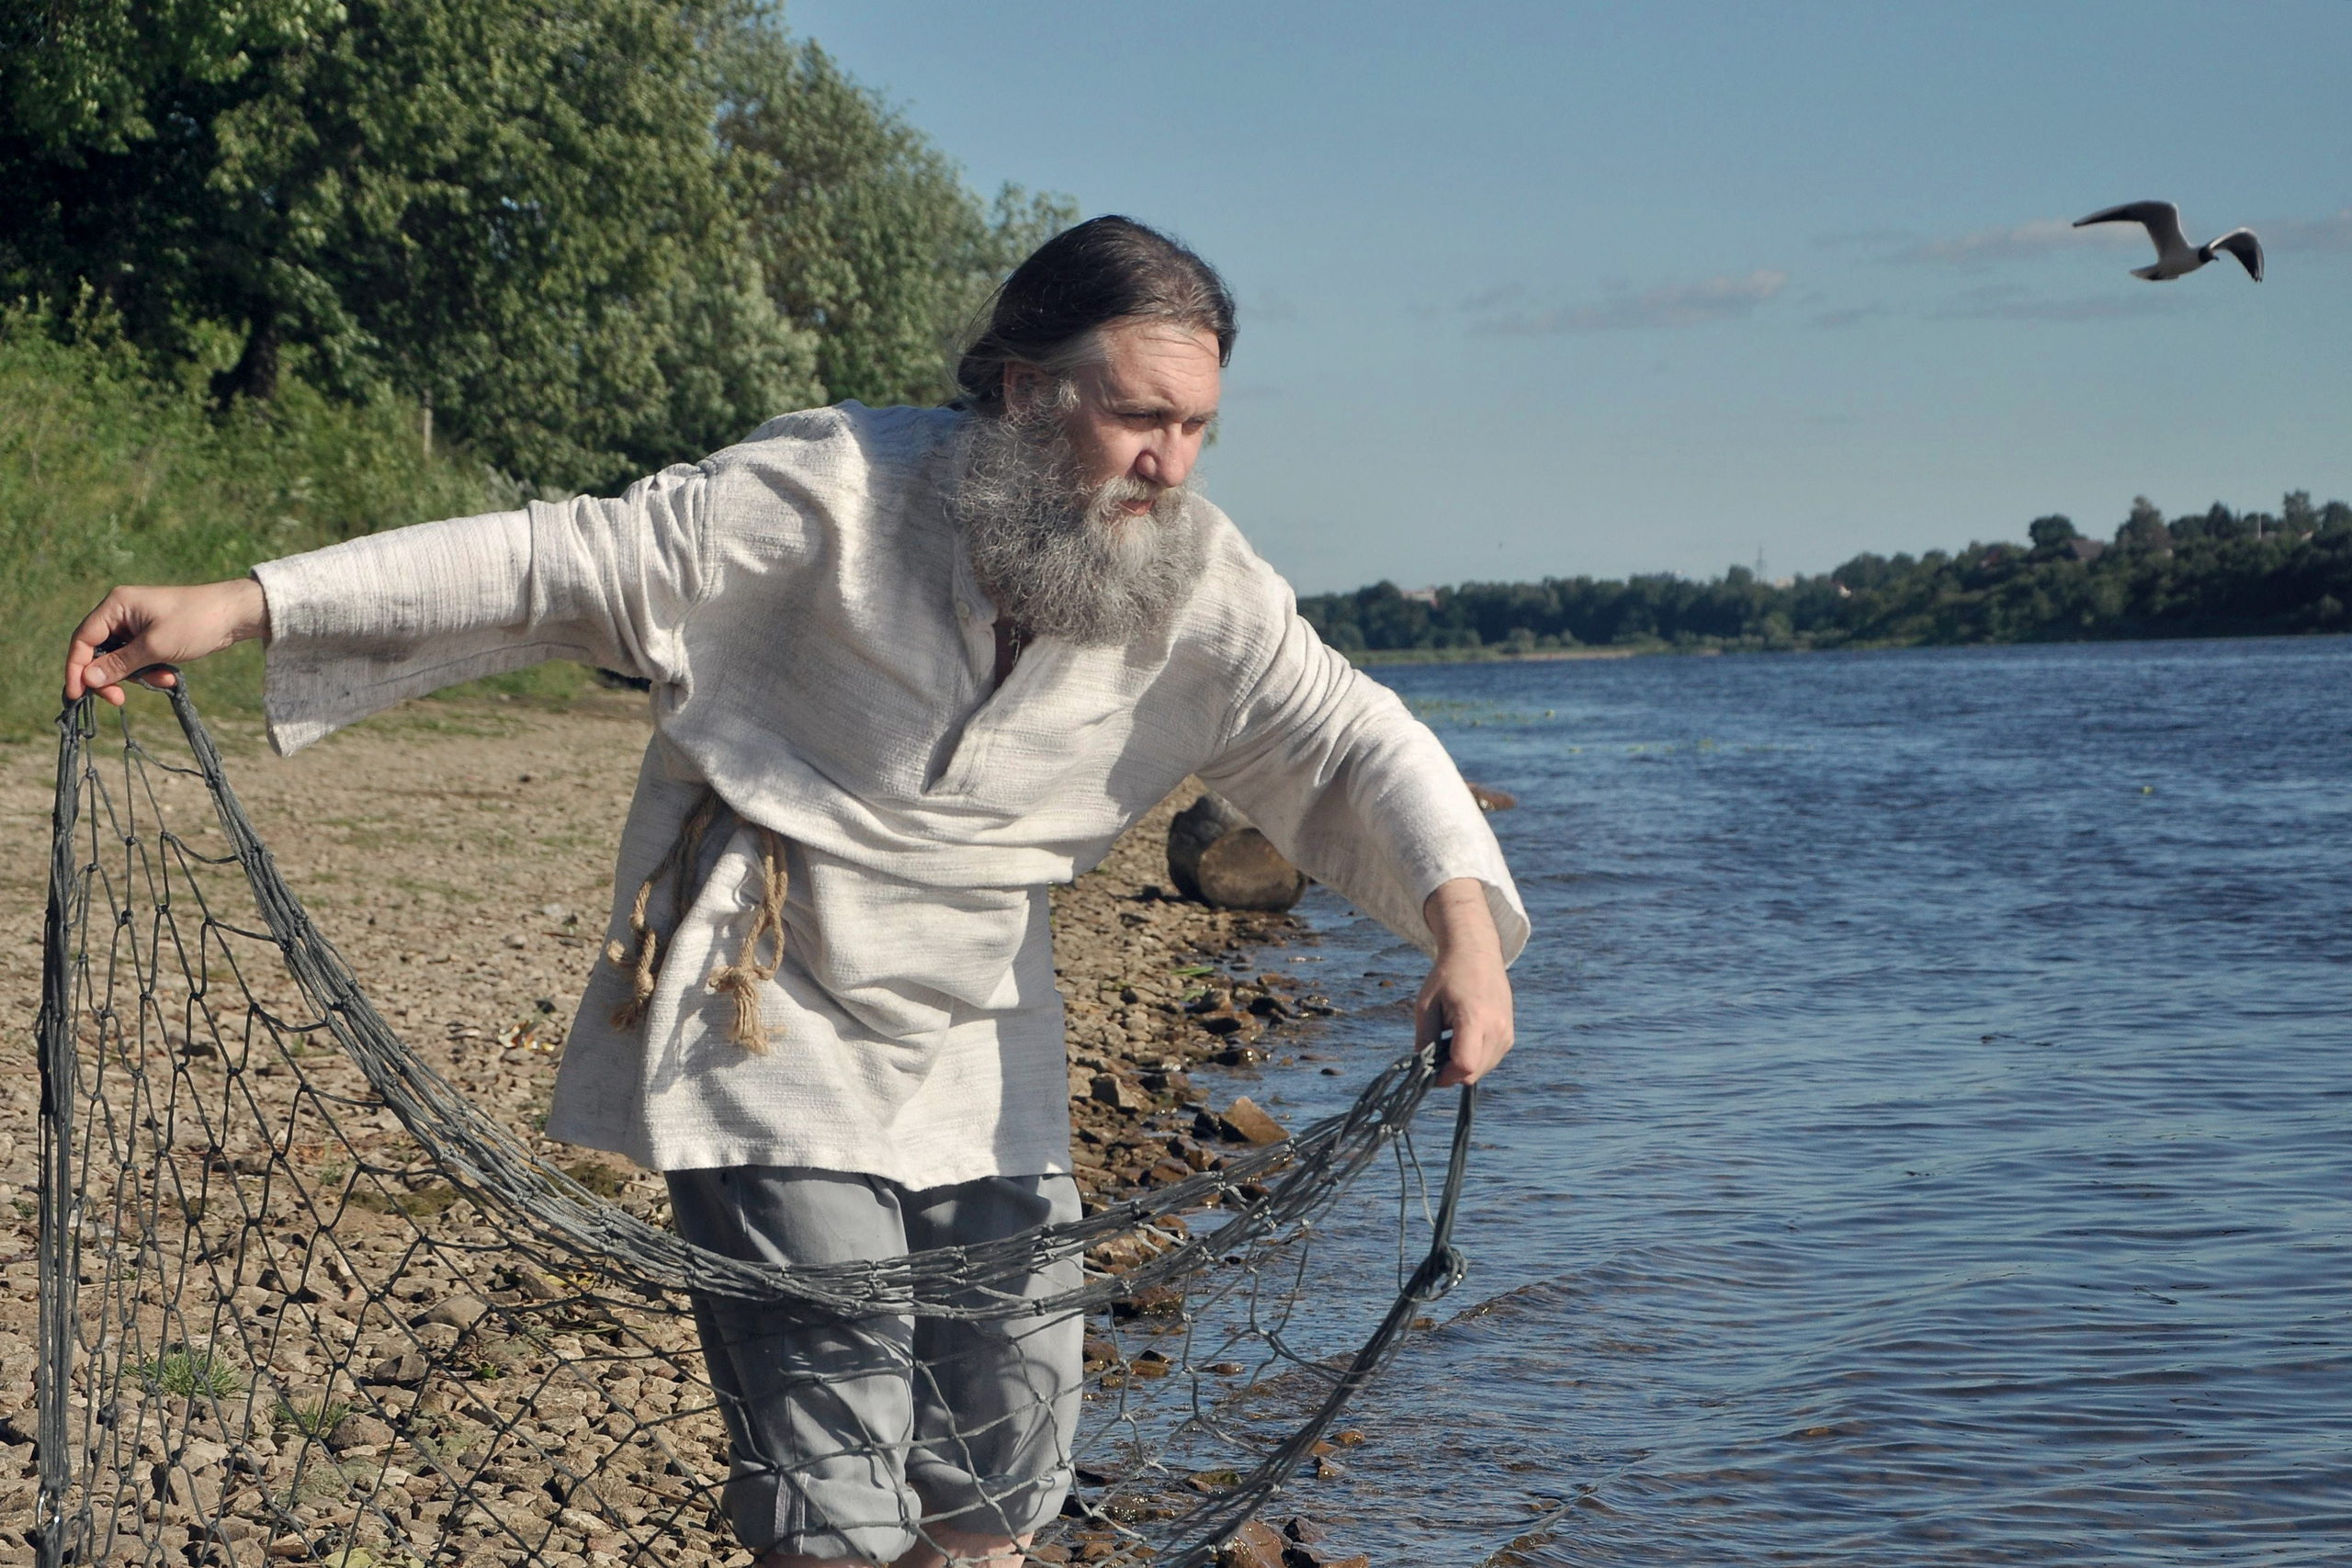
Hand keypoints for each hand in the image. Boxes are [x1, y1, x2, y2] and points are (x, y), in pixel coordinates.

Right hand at [64, 579, 270, 707]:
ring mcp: (136, 624)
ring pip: (120, 659)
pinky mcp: (151, 636)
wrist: (235, 615)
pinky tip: (170, 675)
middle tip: (120, 700)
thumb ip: (120, 664)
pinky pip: (139, 659)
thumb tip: (87, 679)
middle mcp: (121, 613)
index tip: (77, 695)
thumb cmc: (196, 623)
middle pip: (98, 652)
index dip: (77, 668)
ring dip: (137, 675)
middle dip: (110, 677)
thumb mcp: (155, 647)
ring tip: (164, 678)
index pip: (83, 639)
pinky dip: (150, 670)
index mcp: (116, 606)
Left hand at [1417, 877, 1514, 1087]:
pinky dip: (1475, 1059)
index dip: (1444, 1077)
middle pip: (1473, 1073)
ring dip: (1463, 1066)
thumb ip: (1424, 1040)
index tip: (1429, 1072)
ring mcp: (1507, 1033)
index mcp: (1475, 1018)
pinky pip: (1490, 1060)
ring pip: (1482, 1070)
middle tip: (1434, 1058)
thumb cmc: (1447, 977)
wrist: (1477, 954)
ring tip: (1449, 1042)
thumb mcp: (1426, 1006)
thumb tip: (1421, 1070)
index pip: (1464, 1066)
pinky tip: (1463, 1039)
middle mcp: (1497, 1028)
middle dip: (1451, 1073)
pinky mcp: (1510, 1036)